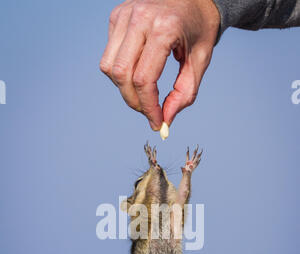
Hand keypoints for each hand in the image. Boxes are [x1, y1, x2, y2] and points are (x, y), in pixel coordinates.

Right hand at [100, 0, 219, 129]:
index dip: (148, 107)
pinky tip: (137, 72)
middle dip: (134, 102)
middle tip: (149, 112)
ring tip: (143, 93)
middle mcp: (140, 18)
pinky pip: (110, 55)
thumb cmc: (199, 28)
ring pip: (109, 67)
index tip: (157, 123)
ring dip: (124, 89)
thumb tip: (165, 120)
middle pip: (122, 75)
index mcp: (165, 28)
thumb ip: (184, 93)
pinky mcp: (117, 15)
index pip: (144, 79)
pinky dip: (120, 72)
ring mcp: (125, 14)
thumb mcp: (200, 62)